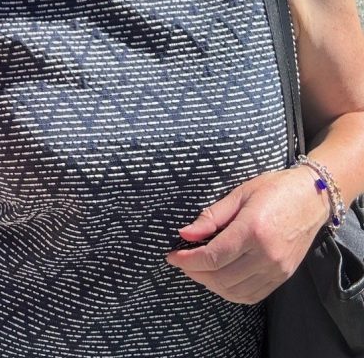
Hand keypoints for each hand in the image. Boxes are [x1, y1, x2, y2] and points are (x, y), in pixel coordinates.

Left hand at [166, 168, 327, 302]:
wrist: (312, 198)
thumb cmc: (274, 189)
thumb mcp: (239, 194)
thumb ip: (211, 217)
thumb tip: (185, 233)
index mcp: (252, 230)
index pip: (212, 257)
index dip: (188, 260)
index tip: (172, 256)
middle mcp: (266, 255)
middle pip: (221, 277)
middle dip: (195, 273)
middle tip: (181, 262)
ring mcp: (277, 269)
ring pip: (235, 292)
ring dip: (211, 285)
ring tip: (197, 270)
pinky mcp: (283, 276)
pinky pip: (252, 295)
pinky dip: (231, 292)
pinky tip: (219, 279)